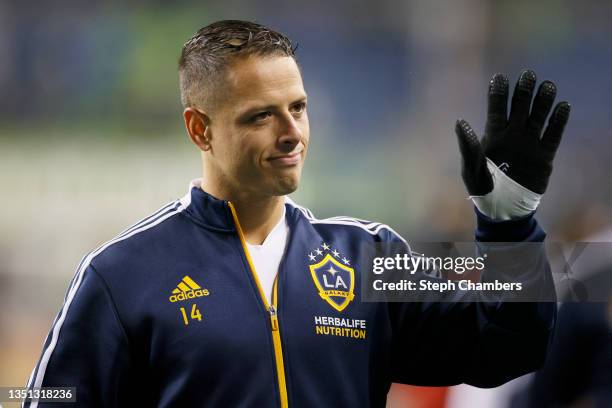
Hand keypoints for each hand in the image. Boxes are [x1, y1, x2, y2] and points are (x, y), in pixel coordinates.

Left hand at [455, 69, 570, 196]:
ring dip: (543, 101)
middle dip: (523, 91)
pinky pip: (552, 135)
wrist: (502, 209)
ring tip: (548, 86)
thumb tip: (460, 121)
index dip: (498, 93)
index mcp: (492, 135)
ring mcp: (529, 144)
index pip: (496, 109)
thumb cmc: (482, 189)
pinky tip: (562, 106)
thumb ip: (468, 145)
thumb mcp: (471, 168)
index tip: (500, 77)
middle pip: (519, 107)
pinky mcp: (544, 156)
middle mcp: (512, 135)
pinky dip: (558, 122)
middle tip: (528, 75)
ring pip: (538, 117)